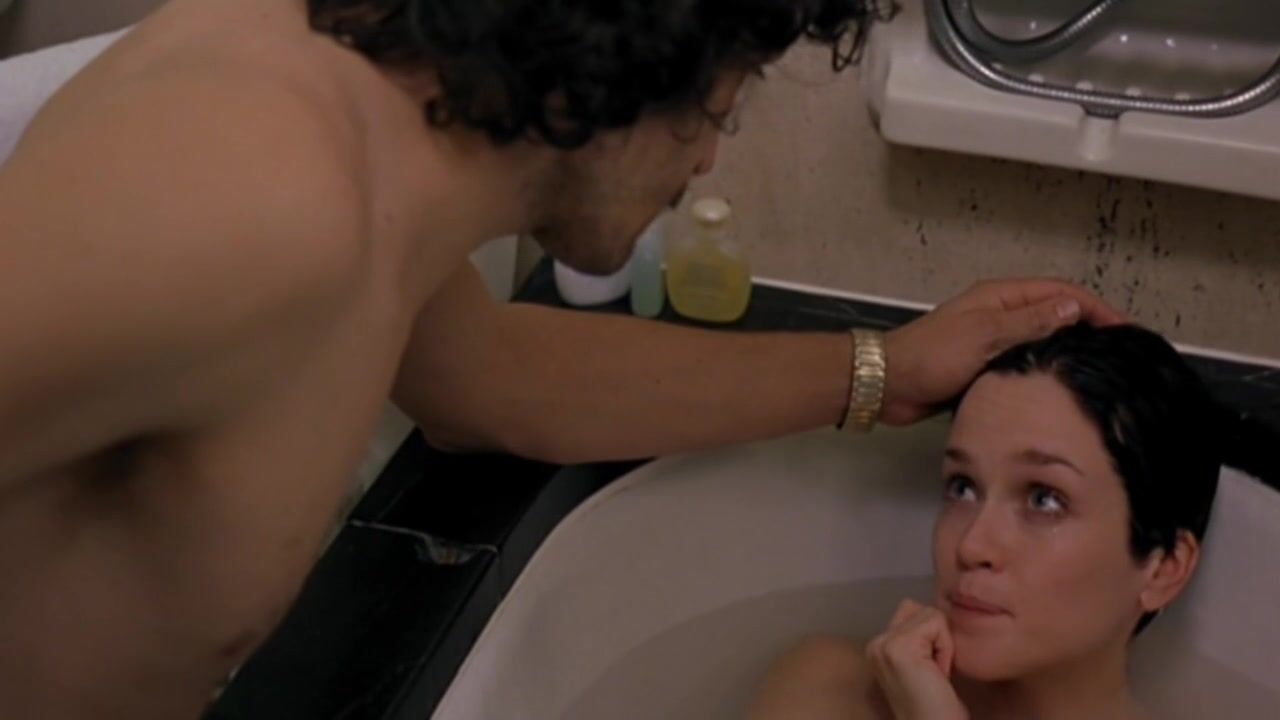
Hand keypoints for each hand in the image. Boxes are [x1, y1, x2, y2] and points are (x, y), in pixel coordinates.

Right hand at [867, 600, 967, 719]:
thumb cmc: (934, 707)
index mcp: (878, 647)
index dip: (931, 637)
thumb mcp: (920, 665)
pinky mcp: (899, 646)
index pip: (911, 612)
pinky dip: (946, 647)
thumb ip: (917, 640)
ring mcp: (884, 644)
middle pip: (919, 609)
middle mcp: (875, 643)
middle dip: (936, 636)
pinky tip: (939, 673)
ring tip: (936, 672)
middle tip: (934, 671)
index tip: (930, 670)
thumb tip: (934, 613)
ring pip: (930, 614)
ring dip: (943, 642)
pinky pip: (936, 623)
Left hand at [881, 278, 1125, 424]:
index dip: (1094, 307)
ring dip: (1066, 348)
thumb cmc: (929, 356)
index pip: (1060, 293)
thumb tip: (1071, 306)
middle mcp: (998, 315)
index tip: (1123, 328)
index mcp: (1000, 298)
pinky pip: (1022, 362)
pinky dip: (1042, 369)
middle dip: (1087, 325)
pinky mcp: (983, 366)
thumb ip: (1029, 321)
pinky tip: (1058, 386)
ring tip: (1097, 368)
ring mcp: (991, 341)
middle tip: (1117, 350)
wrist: (888, 384)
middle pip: (1053, 313)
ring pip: (1039, 340)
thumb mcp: (984, 335)